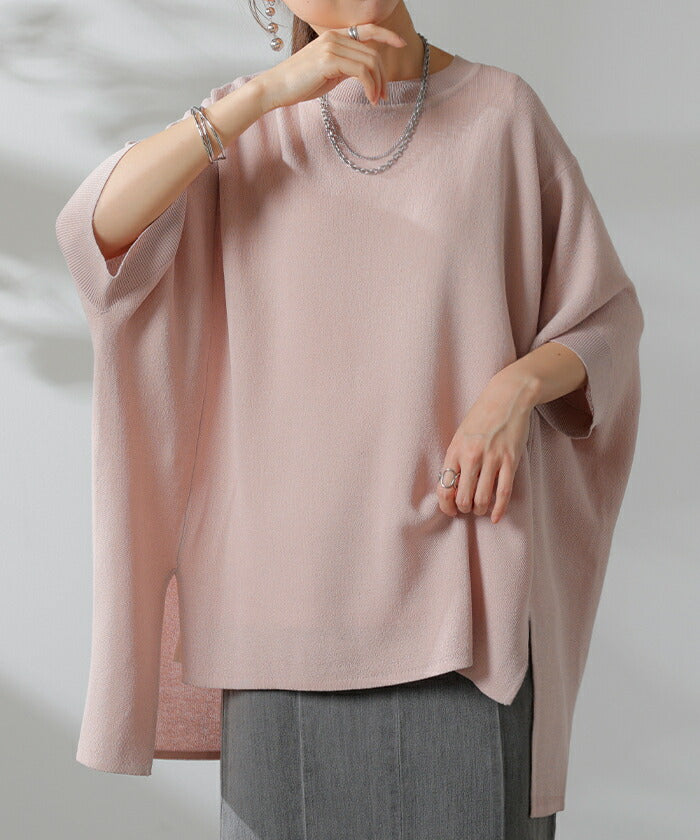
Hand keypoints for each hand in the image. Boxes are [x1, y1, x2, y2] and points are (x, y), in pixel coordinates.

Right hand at [254, 24, 406, 111]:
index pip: (367, 29)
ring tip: (376, 100)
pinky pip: (361, 72)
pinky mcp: (329, 60)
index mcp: (334, 36)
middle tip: (383, 96)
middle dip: (383, 76)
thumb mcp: (328, 72)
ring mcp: (332, 47)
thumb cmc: (300, 83)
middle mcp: (334, 37)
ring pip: (370, 62)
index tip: (401, 44)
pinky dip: (370, 86)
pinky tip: (370, 98)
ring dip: (378, 84)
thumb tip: (364, 73)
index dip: (387, 34)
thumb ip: (346, 67)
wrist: (276, 87)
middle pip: (373, 52)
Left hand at [437, 372, 539, 522]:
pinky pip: (504, 492)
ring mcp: (492, 459)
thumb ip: (456, 459)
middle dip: (464, 509)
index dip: (446, 506)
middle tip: (468, 508)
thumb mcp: (461, 436)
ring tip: (481, 508)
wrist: (506, 398)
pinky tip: (495, 517)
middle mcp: (471, 456)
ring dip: (480, 509)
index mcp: (455, 451)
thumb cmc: (481, 418)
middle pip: (463, 498)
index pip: (444, 488)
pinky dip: (499, 509)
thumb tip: (453, 487)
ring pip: (482, 499)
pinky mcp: (510, 460)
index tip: (451, 510)